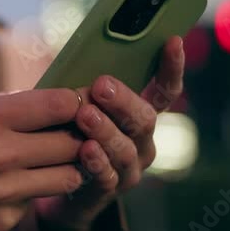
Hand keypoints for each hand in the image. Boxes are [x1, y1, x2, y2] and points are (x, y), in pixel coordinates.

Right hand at [0, 89, 85, 230]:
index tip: (81, 103)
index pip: (61, 104)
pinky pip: (38, 200)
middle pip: (74, 142)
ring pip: (68, 176)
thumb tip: (64, 101)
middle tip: (79, 132)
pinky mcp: (2, 220)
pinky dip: (33, 191)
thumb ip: (13, 106)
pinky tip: (10, 185)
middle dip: (80, 136)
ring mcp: (2, 191)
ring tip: (52, 158)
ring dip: (66, 166)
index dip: (79, 102)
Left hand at [35, 36, 185, 229]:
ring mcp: (129, 168)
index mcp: (140, 116)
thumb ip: (87, 86)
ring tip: (86, 114)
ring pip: (126, 149)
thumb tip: (78, 52)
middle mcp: (142, 142)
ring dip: (106, 130)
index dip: (172, 67)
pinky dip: (97, 162)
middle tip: (102, 85)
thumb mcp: (80, 104)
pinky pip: (107, 176)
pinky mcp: (109, 190)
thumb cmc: (69, 131)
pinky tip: (85, 149)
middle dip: (124, 101)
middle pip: (145, 119)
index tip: (173, 41)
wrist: (56, 182)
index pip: (165, 90)